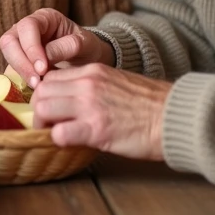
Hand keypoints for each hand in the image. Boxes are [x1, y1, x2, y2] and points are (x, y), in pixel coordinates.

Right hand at [0, 8, 114, 88]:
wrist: (87, 59)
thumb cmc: (87, 47)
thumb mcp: (85, 44)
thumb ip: (68, 46)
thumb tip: (46, 58)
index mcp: (44, 17)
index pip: (28, 27)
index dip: (31, 48)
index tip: (42, 68)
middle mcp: (27, 28)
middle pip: (9, 40)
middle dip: (21, 62)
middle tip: (37, 82)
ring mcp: (20, 44)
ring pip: (7, 55)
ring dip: (20, 72)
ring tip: (38, 87)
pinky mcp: (19, 60)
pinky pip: (10, 69)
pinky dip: (19, 79)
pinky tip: (34, 89)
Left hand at [30, 63, 171, 159]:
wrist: (174, 116)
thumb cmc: (150, 104)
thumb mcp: (117, 83)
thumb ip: (92, 87)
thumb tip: (71, 100)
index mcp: (92, 71)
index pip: (50, 77)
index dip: (45, 95)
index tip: (51, 108)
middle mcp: (87, 84)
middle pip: (41, 92)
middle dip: (39, 110)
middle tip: (49, 124)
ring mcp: (90, 105)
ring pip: (43, 109)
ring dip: (45, 125)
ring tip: (56, 134)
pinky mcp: (96, 129)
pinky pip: (59, 134)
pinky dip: (58, 140)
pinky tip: (71, 143)